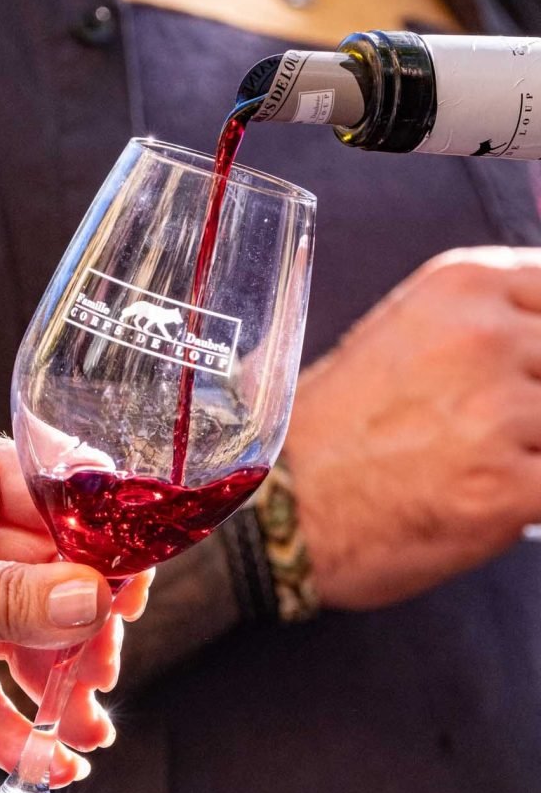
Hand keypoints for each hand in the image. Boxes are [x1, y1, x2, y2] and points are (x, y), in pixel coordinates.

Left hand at [0, 421, 151, 779]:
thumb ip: (3, 597)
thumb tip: (94, 601)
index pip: (52, 502)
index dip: (99, 550)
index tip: (133, 599)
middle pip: (48, 576)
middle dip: (78, 634)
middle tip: (98, 679)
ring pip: (22, 635)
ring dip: (53, 686)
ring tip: (85, 734)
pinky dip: (8, 724)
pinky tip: (40, 761)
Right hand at [285, 247, 540, 608]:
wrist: (277, 508)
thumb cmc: (332, 430)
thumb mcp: (406, 332)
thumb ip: (486, 323)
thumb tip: (540, 344)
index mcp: (464, 285)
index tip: (531, 373)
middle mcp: (485, 336)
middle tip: (511, 431)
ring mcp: (498, 412)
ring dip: (538, 449)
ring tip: (498, 465)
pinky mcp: (506, 489)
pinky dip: (537, 495)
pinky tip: (510, 503)